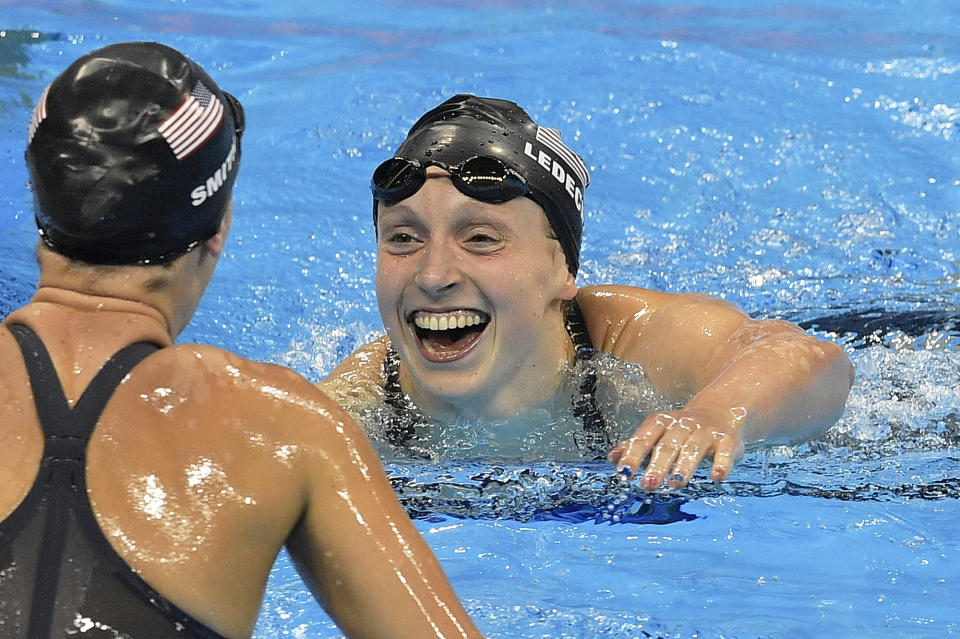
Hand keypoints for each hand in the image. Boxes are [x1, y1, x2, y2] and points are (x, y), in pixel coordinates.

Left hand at [606, 409, 744, 490]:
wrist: (720, 409)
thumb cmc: (681, 429)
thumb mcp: (658, 433)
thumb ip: (636, 445)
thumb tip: (611, 458)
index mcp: (662, 422)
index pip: (644, 437)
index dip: (633, 454)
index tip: (623, 472)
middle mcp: (683, 424)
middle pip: (668, 445)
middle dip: (657, 465)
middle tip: (648, 485)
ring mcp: (705, 430)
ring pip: (693, 448)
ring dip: (684, 467)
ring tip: (674, 485)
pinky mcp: (727, 439)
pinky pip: (725, 451)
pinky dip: (721, 463)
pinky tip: (716, 477)